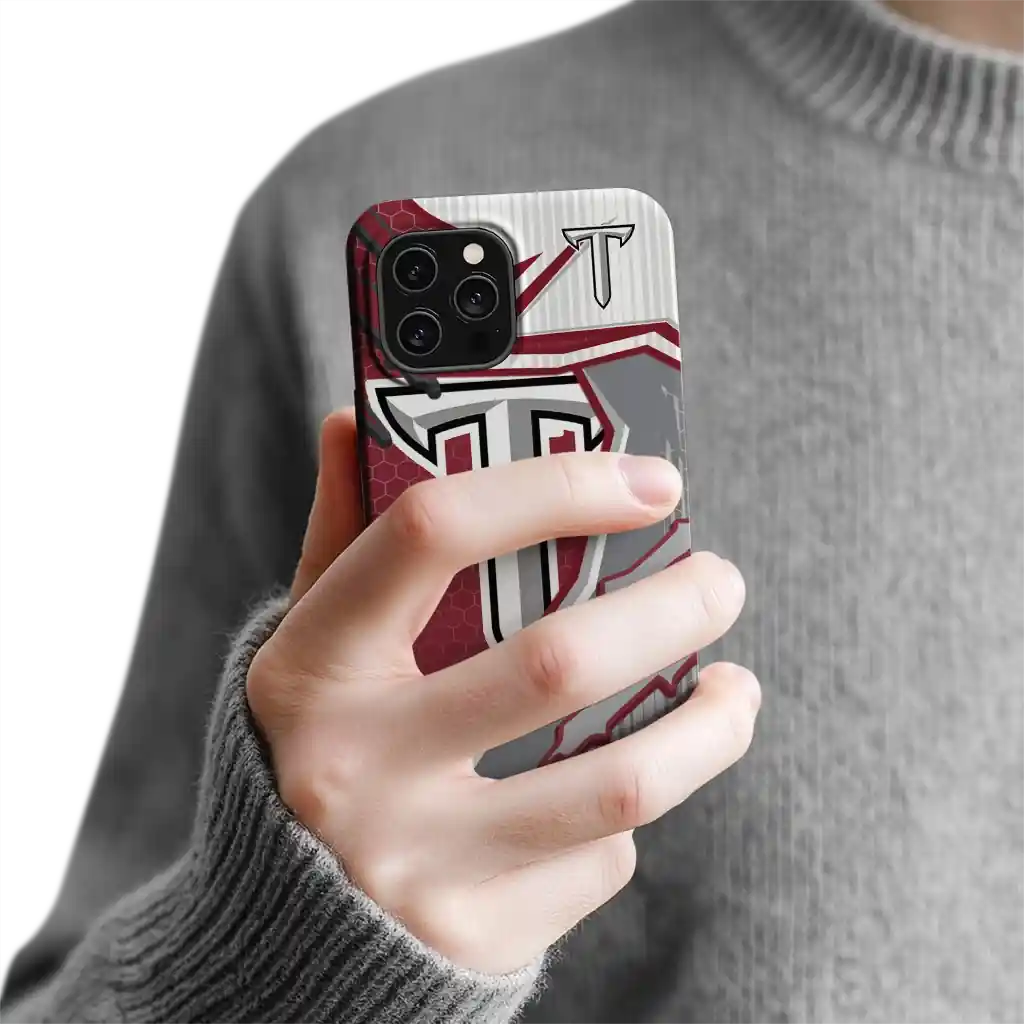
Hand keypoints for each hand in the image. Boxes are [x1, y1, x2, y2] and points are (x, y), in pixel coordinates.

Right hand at [247, 410, 759, 975]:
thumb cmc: (321, 745)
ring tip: (736, 690)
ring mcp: (412, 863)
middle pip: (555, 662)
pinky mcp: (470, 936)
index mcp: (313, 664)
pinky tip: (617, 791)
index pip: (432, 532)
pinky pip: (599, 861)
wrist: (286, 927)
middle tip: (721, 580)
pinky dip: (627, 818)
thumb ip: (343, 535)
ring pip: (616, 785)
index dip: (552, 486)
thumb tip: (354, 422)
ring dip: (709, 727)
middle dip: (673, 608)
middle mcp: (351, 766)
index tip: (650, 481)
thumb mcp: (312, 640)